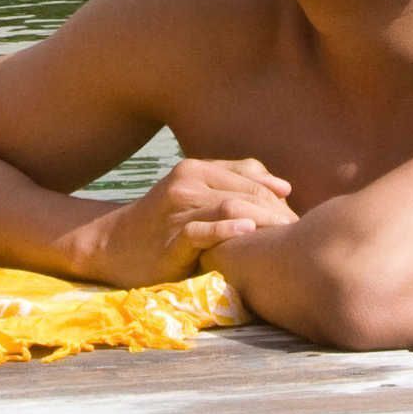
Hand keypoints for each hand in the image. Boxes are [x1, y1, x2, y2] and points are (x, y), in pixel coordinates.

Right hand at [76, 158, 295, 286]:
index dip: (277, 193)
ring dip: (263, 219)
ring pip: (231, 206)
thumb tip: (283, 186)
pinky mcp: (171, 237)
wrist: (113, 245)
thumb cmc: (161, 222)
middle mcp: (188, 182)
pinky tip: (248, 232)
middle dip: (277, 210)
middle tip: (299, 231)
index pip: (250, 175)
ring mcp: (178, 209)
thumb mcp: (193, 194)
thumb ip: (232, 184)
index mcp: (196, 168)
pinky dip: (227, 229)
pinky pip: (203, 231)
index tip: (298, 214)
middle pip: (246, 190)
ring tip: (286, 233)